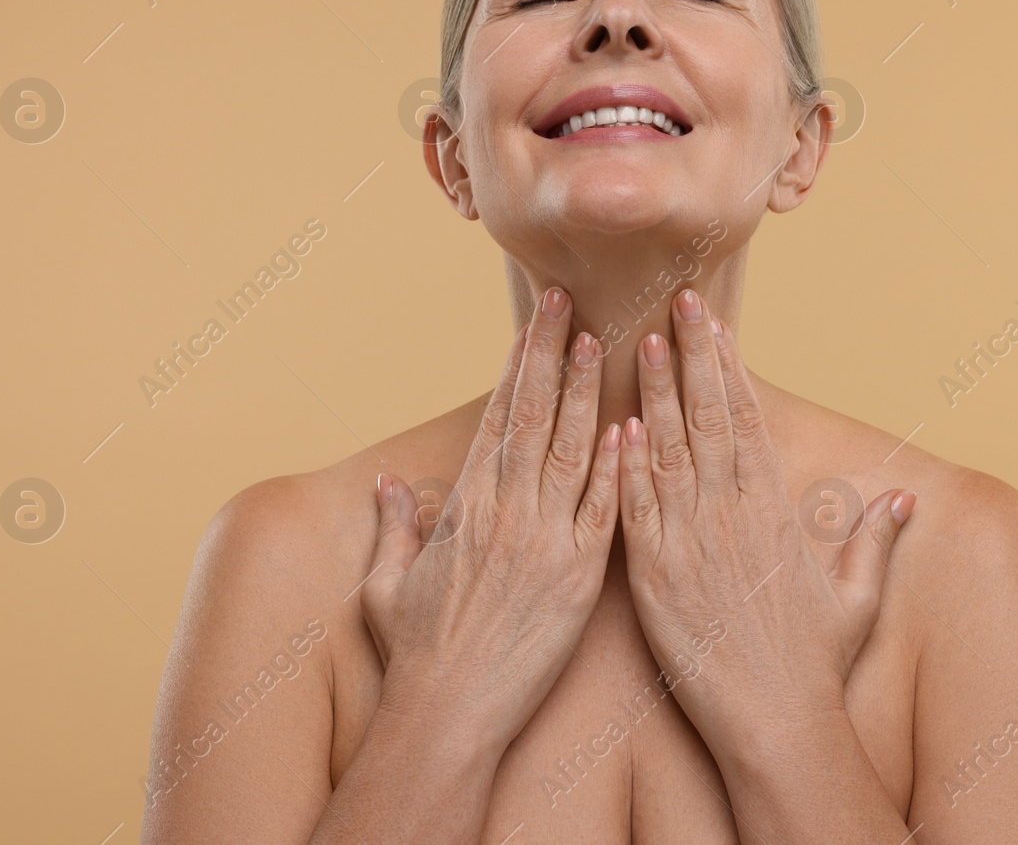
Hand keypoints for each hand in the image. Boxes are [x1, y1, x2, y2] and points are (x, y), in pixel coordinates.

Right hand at [359, 286, 620, 752]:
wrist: (446, 716)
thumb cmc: (415, 654)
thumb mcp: (386, 585)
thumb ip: (394, 527)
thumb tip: (388, 483)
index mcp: (465, 508)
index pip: (497, 418)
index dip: (519, 366)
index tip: (535, 323)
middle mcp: (505, 515)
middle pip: (533, 417)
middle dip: (552, 353)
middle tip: (569, 301)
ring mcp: (544, 545)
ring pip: (571, 451)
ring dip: (587, 393)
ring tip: (603, 340)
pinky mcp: (578, 582)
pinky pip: (603, 514)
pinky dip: (618, 469)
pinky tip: (631, 428)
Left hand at [617, 289, 915, 748]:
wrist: (776, 722)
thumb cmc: (815, 665)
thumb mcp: (856, 597)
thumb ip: (874, 541)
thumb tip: (902, 499)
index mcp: (773, 510)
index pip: (746, 420)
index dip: (726, 367)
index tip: (713, 325)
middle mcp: (731, 514)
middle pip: (708, 417)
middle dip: (692, 355)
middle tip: (677, 301)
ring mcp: (690, 542)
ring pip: (668, 450)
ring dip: (655, 393)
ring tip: (644, 341)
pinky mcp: (654, 576)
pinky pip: (636, 509)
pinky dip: (625, 465)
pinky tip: (616, 425)